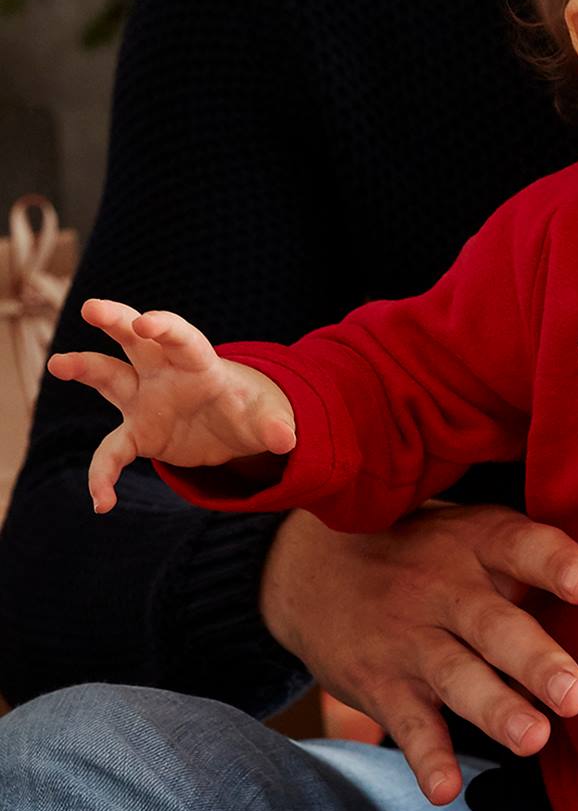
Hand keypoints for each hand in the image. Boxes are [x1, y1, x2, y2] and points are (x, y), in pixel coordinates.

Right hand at [48, 297, 294, 511]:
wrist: (235, 429)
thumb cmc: (250, 411)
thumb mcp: (268, 419)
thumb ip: (275, 427)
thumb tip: (286, 439)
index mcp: (200, 364)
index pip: (182, 339)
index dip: (164, 328)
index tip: (145, 322)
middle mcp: (165, 374)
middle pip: (135, 341)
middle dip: (115, 320)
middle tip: (91, 307)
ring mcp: (145, 400)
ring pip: (108, 377)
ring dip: (83, 368)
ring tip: (58, 364)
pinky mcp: (137, 433)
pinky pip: (111, 452)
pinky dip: (103, 476)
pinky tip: (102, 502)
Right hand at [260, 501, 577, 803]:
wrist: (310, 567)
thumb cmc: (426, 552)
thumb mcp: (473, 534)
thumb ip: (534, 562)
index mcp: (479, 543)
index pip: (521, 545)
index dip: (554, 563)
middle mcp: (445, 587)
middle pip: (495, 624)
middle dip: (536, 660)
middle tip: (577, 694)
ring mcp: (411, 637)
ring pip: (458, 676)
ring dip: (496, 709)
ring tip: (533, 739)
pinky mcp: (383, 683)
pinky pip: (409, 723)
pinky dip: (425, 756)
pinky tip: (444, 788)